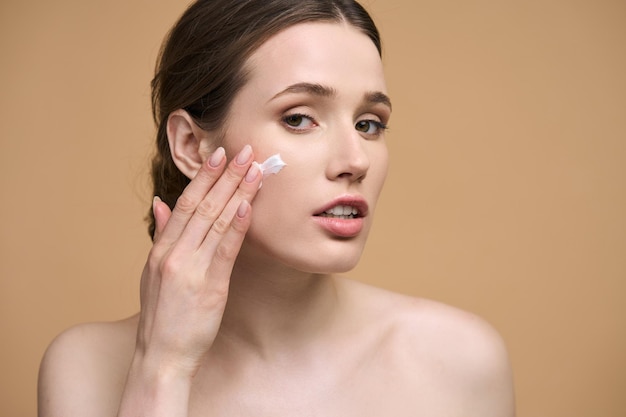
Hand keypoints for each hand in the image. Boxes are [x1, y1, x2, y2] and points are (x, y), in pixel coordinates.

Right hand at [135, 145, 261, 378]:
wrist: (161, 355)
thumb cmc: (162, 315)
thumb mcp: (153, 272)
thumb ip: (162, 235)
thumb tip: (162, 203)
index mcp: (162, 249)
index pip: (185, 203)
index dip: (203, 177)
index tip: (219, 154)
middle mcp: (174, 253)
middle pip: (202, 205)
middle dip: (224, 175)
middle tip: (243, 150)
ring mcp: (190, 268)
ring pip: (215, 221)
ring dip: (236, 192)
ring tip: (254, 169)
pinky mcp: (209, 286)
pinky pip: (225, 249)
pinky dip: (236, 225)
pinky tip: (247, 205)